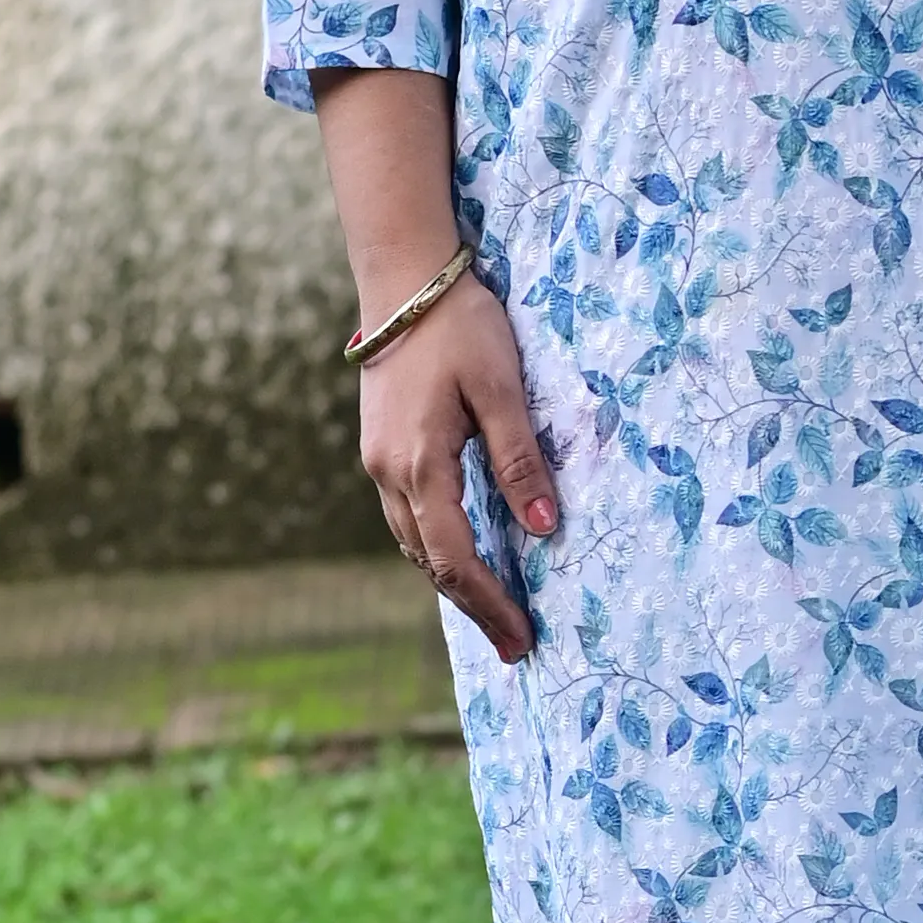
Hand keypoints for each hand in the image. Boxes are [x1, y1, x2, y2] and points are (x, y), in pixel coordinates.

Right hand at [360, 277, 558, 661]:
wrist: (404, 279)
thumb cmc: (460, 326)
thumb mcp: (501, 389)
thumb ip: (520, 461)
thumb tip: (545, 531)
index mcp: (420, 465)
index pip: (457, 559)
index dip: (490, 604)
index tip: (524, 639)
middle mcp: (388, 472)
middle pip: (431, 562)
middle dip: (474, 605)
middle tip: (516, 643)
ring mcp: (378, 461)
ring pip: (414, 542)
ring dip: (452, 580)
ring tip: (494, 610)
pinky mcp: (380, 446)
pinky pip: (407, 516)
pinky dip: (437, 546)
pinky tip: (464, 554)